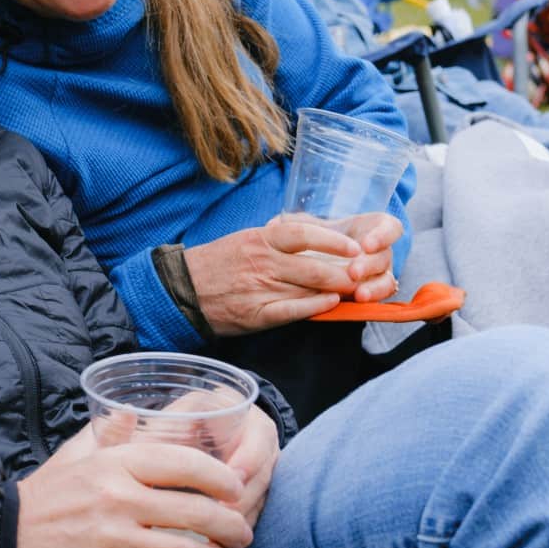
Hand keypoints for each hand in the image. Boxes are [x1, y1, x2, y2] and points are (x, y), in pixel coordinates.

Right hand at [16, 422, 254, 547]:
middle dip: (231, 526)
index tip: (236, 488)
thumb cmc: (47, 494)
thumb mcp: (75, 455)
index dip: (221, 477)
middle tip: (242, 533)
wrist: (4, 537)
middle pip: (197, 512)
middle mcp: (118, 498)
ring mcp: (112, 539)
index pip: (185, 464)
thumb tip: (130, 411)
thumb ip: (109, 434)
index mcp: (116, 464)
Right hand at [183, 212, 401, 335]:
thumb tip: (316, 240)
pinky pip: (292, 310)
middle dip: (345, 272)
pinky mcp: (256, 313)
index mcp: (261, 239)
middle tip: (364, 274)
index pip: (304, 234)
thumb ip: (279, 241)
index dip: (334, 241)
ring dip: (337, 290)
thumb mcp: (248, 240)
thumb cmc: (219, 262)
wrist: (184, 288)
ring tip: (356, 290)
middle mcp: (263, 261)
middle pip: (314, 265)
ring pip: (308, 287)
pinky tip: (332, 305)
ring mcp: (260, 288)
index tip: (355, 247)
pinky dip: (315, 307)